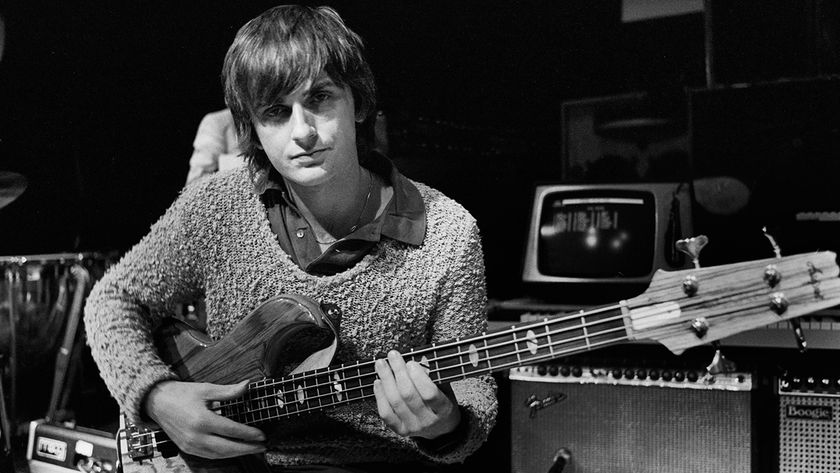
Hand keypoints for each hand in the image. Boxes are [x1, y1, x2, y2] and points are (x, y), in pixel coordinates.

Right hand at [144, 380, 265, 458]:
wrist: (157, 402)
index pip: (231, 430)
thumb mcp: (206, 389)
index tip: (262, 435)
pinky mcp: (186, 448)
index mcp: (202, 420)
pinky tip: (233, 450)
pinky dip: (223, 455)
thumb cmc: (181, 394)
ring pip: (219, 455)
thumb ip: (228, 391)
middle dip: (247, 448)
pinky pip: (208, 455)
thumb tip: (247, 385)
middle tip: (262, 447)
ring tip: (251, 449)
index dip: (249, 434)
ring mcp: (190, 444)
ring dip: (237, 453)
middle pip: (227, 447)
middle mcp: (196, 436)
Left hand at [373, 350, 461, 438]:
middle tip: (393, 356)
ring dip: (386, 380)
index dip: (418, 377)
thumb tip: (419, 360)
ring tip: (381, 364)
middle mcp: (428, 420)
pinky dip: (380, 396)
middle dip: (398, 372)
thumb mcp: (445, 389)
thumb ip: (434, 376)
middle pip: (408, 395)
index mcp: (443, 409)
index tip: (411, 362)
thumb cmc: (443, 403)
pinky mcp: (400, 430)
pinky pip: (386, 413)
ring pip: (395, 402)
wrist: (440, 429)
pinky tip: (378, 382)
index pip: (430, 393)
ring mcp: (413, 427)